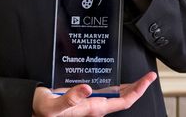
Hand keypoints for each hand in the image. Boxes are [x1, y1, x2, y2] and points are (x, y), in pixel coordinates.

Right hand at [32, 71, 156, 115]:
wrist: (35, 110)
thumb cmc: (44, 109)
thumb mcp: (54, 105)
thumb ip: (70, 98)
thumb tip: (88, 88)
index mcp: (93, 108)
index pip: (123, 101)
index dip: (138, 90)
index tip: (148, 79)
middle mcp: (96, 107)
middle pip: (124, 99)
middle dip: (139, 88)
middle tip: (150, 76)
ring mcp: (92, 103)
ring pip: (117, 97)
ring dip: (130, 88)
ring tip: (141, 78)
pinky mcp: (86, 99)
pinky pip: (108, 94)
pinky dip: (117, 86)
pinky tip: (119, 81)